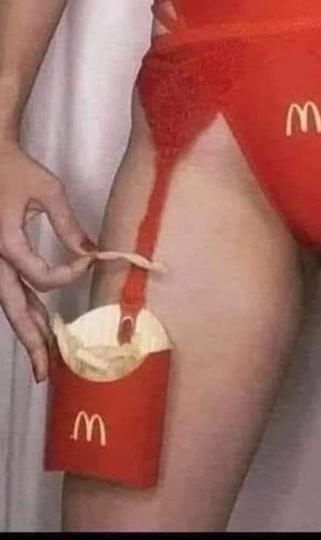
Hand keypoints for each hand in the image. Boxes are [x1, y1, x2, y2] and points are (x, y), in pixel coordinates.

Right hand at [0, 139, 94, 379]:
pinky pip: (6, 291)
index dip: (70, 274)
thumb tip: (94, 253)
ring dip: (25, 331)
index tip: (88, 260)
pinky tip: (33, 324)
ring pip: (7, 305)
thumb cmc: (14, 167)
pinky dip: (20, 309)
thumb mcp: (48, 191)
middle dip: (31, 342)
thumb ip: (70, 225)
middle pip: (13, 309)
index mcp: (5, 242)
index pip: (42, 277)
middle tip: (46, 372)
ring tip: (41, 359)